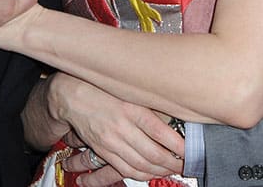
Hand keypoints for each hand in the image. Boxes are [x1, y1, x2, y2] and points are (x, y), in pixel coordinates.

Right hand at [46, 73, 182, 182]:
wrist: (71, 95)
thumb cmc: (103, 88)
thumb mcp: (129, 90)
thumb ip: (149, 103)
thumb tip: (175, 113)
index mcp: (133, 109)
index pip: (163, 134)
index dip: (180, 146)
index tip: (191, 150)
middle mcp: (122, 127)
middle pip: (154, 154)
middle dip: (173, 163)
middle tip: (186, 164)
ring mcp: (112, 141)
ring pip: (141, 165)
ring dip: (159, 171)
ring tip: (172, 170)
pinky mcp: (103, 150)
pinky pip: (124, 168)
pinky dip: (140, 174)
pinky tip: (150, 173)